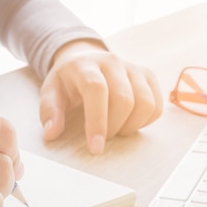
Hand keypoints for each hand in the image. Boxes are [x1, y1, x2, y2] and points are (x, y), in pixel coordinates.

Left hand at [39, 40, 162, 153]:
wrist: (83, 58)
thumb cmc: (67, 81)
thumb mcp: (50, 92)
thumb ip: (49, 112)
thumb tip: (51, 134)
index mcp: (85, 65)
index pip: (96, 90)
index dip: (97, 121)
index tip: (95, 148)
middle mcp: (113, 62)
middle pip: (124, 99)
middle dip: (113, 127)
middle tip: (100, 137)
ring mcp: (133, 68)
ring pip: (145, 103)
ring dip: (130, 126)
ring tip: (114, 129)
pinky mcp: (148, 76)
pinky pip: (156, 106)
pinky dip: (144, 122)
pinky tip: (127, 122)